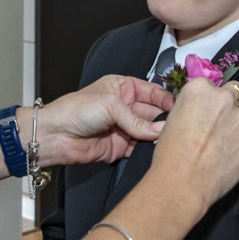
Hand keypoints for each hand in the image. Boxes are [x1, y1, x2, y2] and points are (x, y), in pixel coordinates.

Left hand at [34, 75, 172, 167]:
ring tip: (174, 140)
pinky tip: (160, 151)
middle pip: (154, 113)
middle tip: (182, 127)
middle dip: (165, 120)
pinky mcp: (121, 147)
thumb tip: (161, 130)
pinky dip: (149, 151)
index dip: (167, 99)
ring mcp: (124, 128)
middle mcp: (126, 107)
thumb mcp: (111, 106)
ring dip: (158, 137)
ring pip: (149, 132)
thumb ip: (137, 120)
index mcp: (123, 88)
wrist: (56, 135)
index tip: (182, 108)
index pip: (152, 91)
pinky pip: (140, 149)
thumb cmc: (77, 110)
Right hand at [151, 77, 238, 212]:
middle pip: (230, 97)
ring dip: (233, 130)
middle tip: (213, 130)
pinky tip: (226, 159)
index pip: (209, 86)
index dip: (206, 102)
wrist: (181, 184)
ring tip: (217, 151)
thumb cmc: (170, 154)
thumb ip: (193, 108)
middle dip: (224, 110)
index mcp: (199, 89)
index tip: (203, 114)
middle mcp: (223, 98)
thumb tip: (202, 111)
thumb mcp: (172, 119)